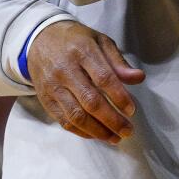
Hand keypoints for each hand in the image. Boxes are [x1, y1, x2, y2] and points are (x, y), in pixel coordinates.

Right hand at [29, 20, 145, 143]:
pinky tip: (97, 134)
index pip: (104, 78)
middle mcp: (65, 70)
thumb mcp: (100, 41)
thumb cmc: (76, 41)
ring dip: (98, 131)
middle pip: (90, 101)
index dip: (119, 97)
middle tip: (128, 131)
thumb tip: (138, 78)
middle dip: (112, 120)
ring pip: (76, 116)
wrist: (40, 40)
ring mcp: (53, 86)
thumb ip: (118, 62)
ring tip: (115, 138)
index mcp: (82, 52)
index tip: (132, 110)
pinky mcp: (45, 99)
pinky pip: (64, 121)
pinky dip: (82, 132)